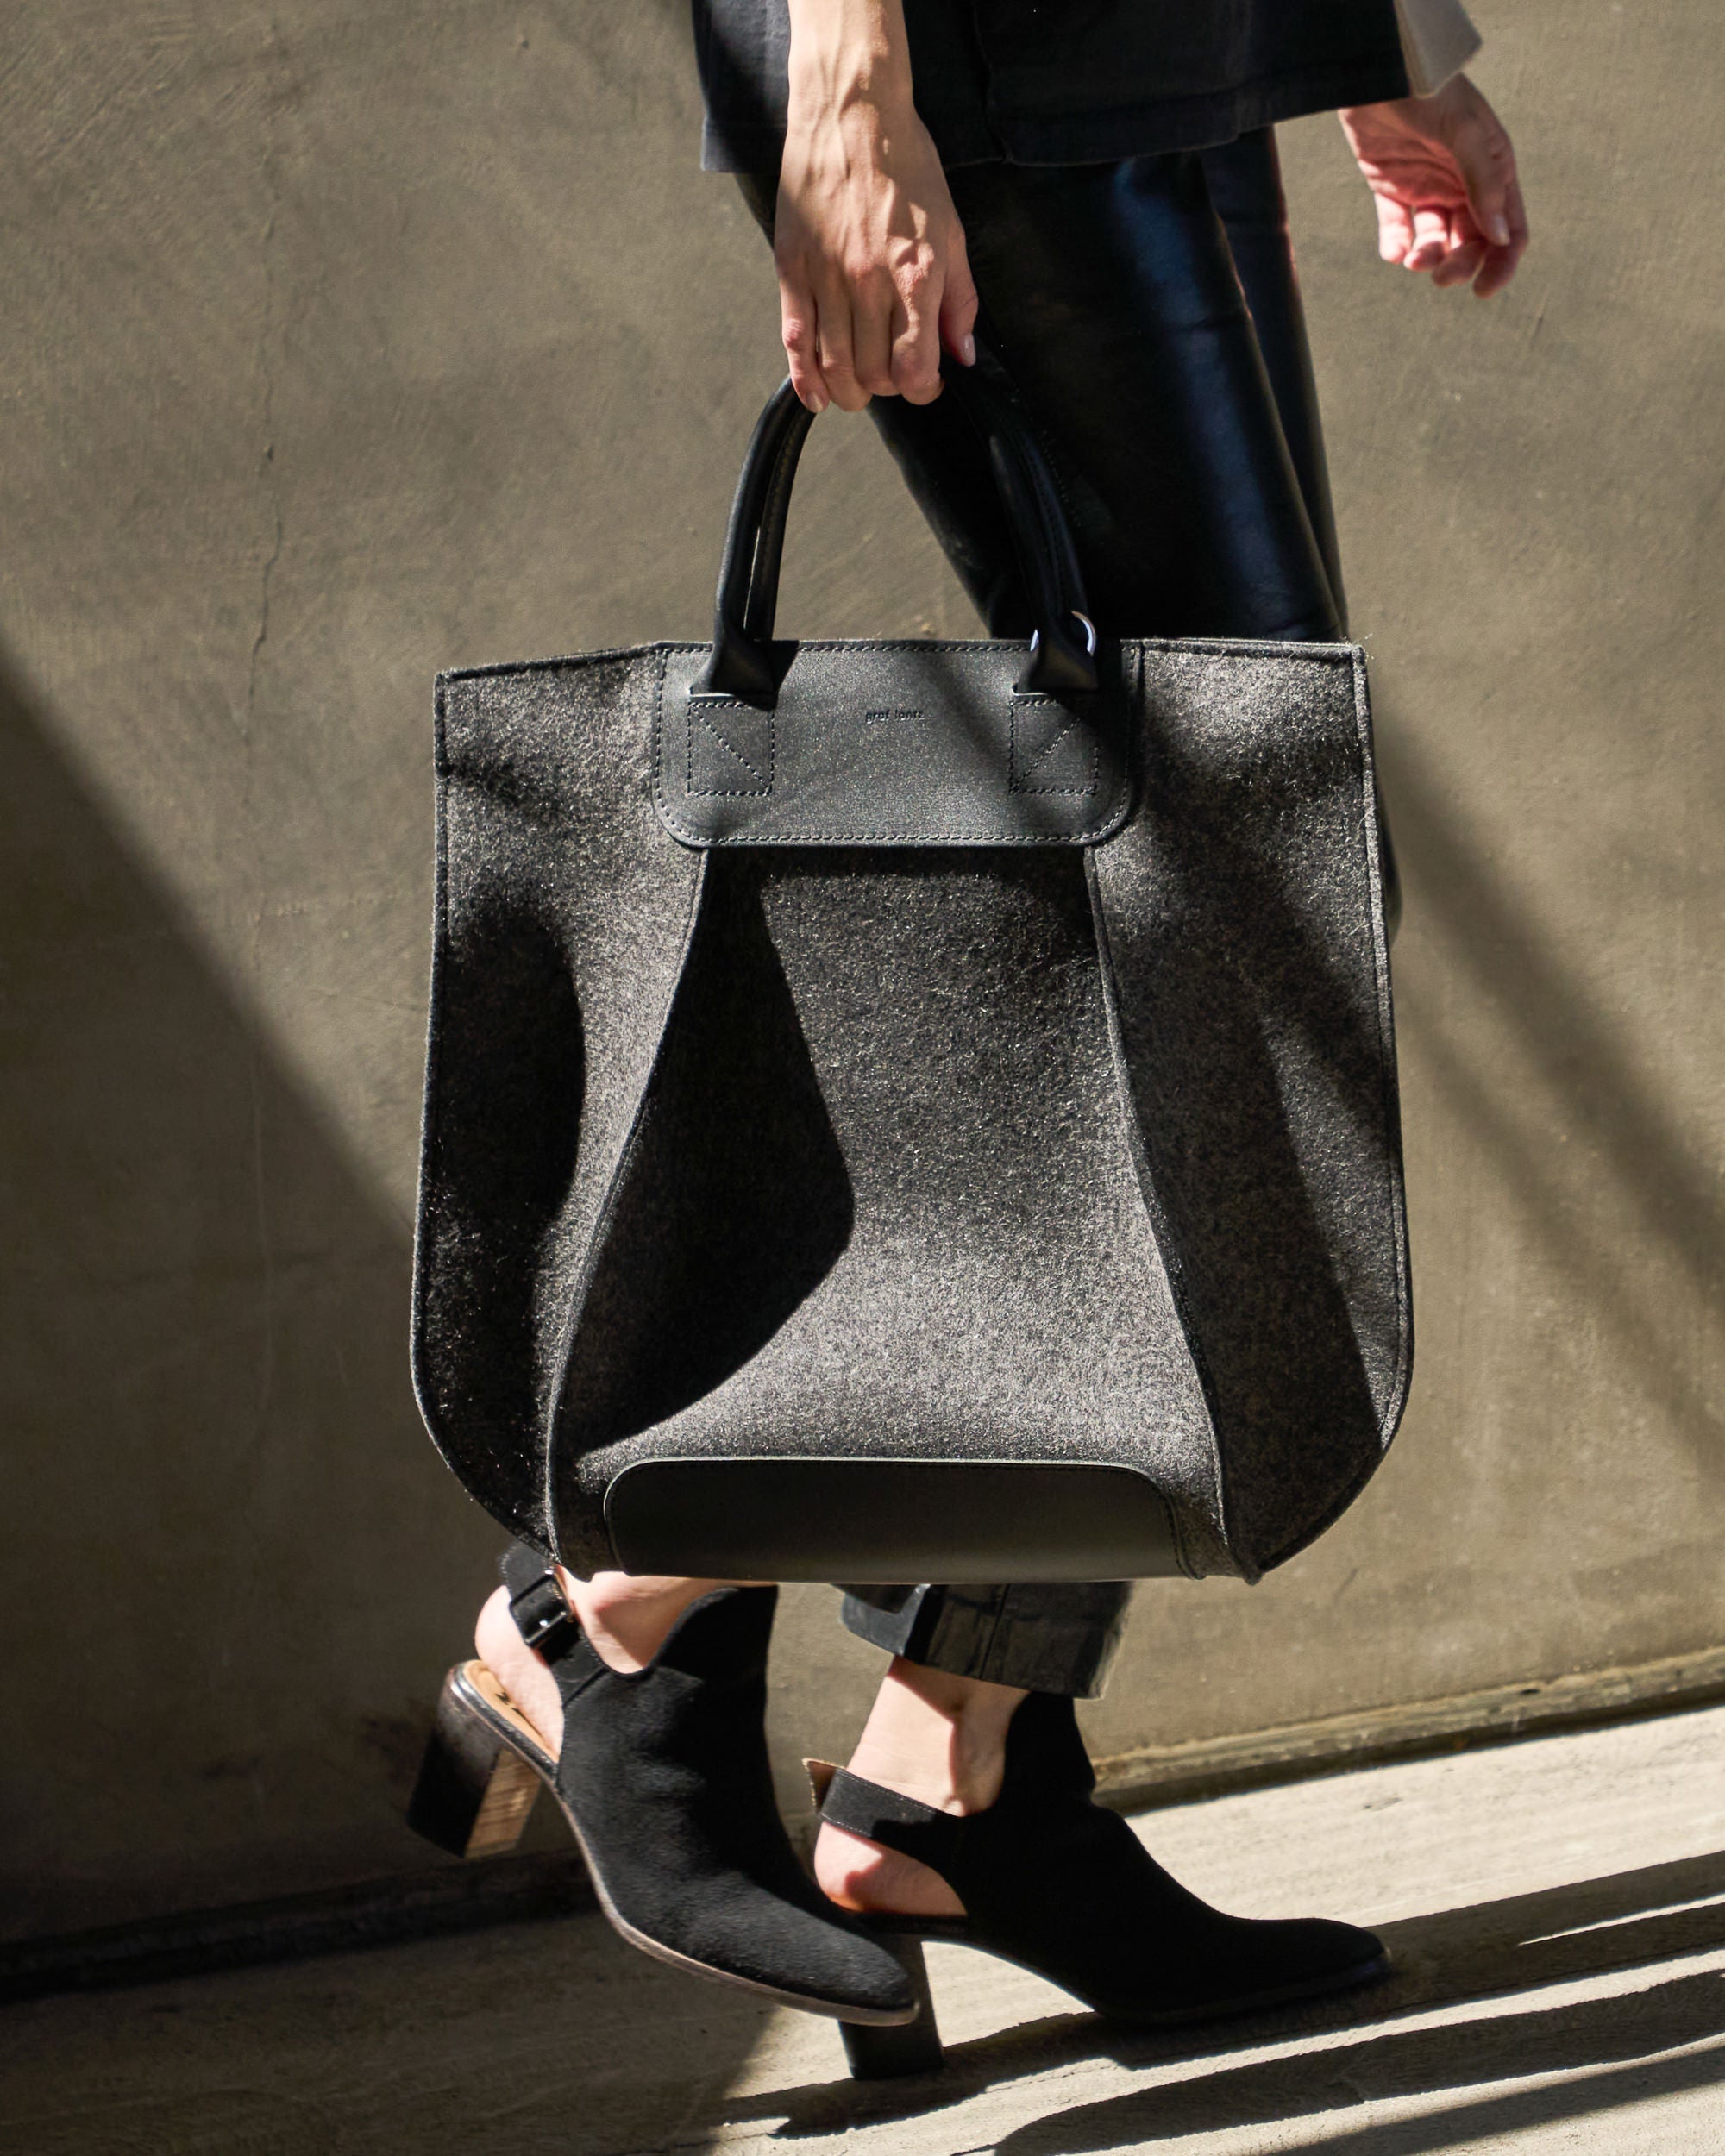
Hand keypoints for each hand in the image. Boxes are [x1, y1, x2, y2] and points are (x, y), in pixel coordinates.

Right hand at [776, 0, 977, 411]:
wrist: (853, 113)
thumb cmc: (907, 165)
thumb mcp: (951, 230)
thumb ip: (959, 298)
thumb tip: (963, 353)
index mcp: (915, 274)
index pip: (915, 370)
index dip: (924, 389)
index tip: (927, 381)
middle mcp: (870, 283)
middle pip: (875, 376)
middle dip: (888, 388)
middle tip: (893, 373)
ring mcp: (827, 278)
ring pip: (835, 368)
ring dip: (850, 392)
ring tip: (860, 388)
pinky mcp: (793, 269)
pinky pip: (796, 341)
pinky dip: (806, 379)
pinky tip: (818, 394)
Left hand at [1340, 77, 1528, 297]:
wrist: (1376, 71)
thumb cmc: (1429, 90)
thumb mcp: (1463, 132)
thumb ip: (1482, 183)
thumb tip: (1501, 238)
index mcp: (1493, 168)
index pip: (1508, 227)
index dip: (1501, 262)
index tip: (1483, 290)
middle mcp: (1464, 182)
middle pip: (1471, 240)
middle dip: (1459, 263)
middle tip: (1439, 274)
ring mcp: (1429, 186)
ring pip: (1435, 239)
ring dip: (1427, 256)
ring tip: (1413, 259)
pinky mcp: (1393, 188)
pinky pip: (1398, 228)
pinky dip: (1396, 244)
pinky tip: (1393, 250)